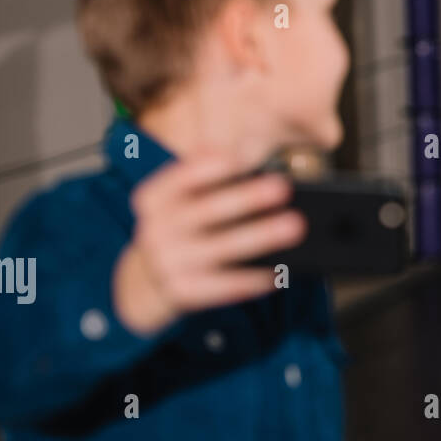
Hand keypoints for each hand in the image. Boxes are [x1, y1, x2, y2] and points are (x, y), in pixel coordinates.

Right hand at [114, 152, 305, 335]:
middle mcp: (155, 229)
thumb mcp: (179, 200)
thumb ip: (204, 176)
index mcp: (154, 198)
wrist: (144, 283)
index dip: (211, 167)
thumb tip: (248, 149)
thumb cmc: (180, 228)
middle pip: (207, 210)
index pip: (182, 177)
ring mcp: (167, 263)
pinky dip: (253, 278)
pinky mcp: (182, 291)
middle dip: (246, 198)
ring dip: (261, 236)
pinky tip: (279, 271)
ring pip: (222, 247)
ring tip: (295, 226)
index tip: (241, 158)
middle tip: (282, 187)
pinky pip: (224, 285)